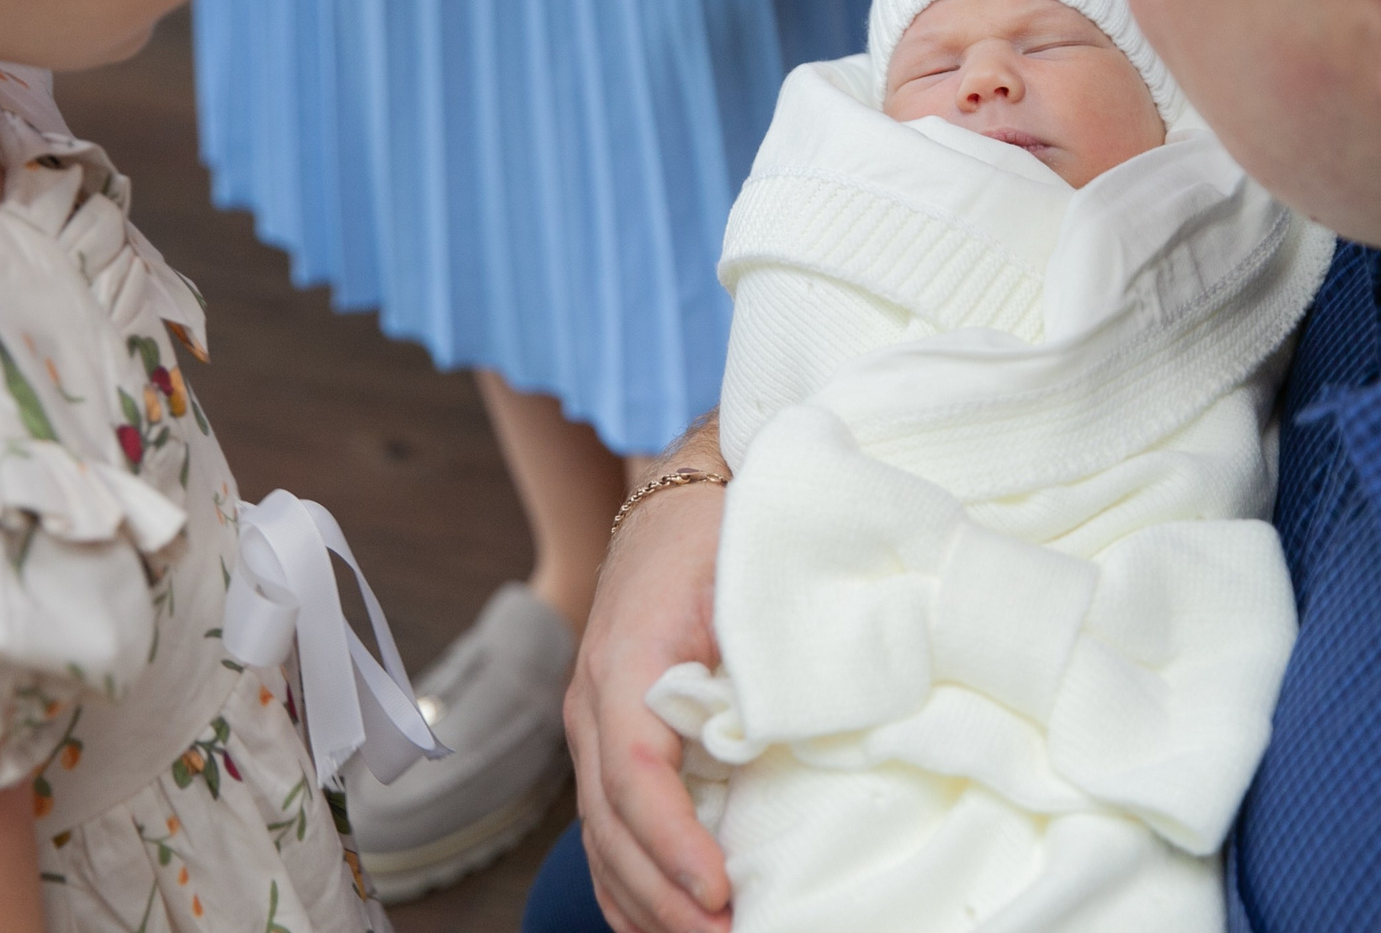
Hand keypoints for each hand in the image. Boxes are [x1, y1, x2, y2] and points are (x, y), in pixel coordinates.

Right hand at [566, 425, 732, 932]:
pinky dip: (626, 881)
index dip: (675, 842)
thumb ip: (761, 651)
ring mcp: (593, 719)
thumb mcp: (746, 578)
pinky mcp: (609, 732)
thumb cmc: (726, 530)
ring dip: (645, 902)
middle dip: (664, 896)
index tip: (720, 890)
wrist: (688, 491)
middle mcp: (595, 699)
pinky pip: (605, 823)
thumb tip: (787, 727)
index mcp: (626, 661)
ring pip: (600, 836)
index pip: (639, 775)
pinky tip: (658, 922)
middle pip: (611, 823)